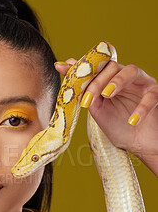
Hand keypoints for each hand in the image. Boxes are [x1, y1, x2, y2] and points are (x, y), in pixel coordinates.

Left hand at [54, 59, 157, 175]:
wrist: (137, 144)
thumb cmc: (118, 126)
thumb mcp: (97, 110)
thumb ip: (85, 93)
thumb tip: (66, 73)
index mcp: (111, 80)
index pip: (97, 67)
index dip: (82, 68)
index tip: (62, 68)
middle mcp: (126, 78)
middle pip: (112, 67)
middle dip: (97, 81)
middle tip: (88, 98)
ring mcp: (142, 84)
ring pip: (131, 70)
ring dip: (117, 81)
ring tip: (107, 95)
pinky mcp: (156, 95)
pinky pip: (150, 96)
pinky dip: (141, 108)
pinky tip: (132, 120)